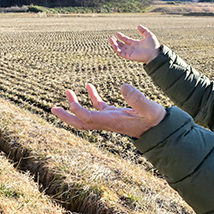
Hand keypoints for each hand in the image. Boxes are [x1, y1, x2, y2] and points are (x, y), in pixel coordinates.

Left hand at [51, 83, 165, 138]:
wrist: (161, 128)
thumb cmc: (155, 119)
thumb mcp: (149, 108)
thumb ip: (137, 98)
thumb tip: (123, 86)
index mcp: (112, 122)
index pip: (89, 119)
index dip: (78, 111)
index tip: (70, 102)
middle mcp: (107, 122)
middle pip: (81, 123)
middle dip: (66, 117)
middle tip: (53, 108)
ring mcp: (109, 118)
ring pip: (87, 114)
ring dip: (75, 104)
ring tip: (66, 91)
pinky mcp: (114, 113)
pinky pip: (98, 106)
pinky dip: (91, 97)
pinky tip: (88, 85)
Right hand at [110, 25, 159, 63]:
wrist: (155, 54)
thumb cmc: (154, 46)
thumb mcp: (149, 35)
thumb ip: (144, 30)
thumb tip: (138, 25)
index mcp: (136, 44)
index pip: (127, 40)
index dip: (122, 37)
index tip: (117, 33)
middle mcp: (132, 49)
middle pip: (122, 45)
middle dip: (116, 41)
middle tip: (111, 37)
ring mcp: (130, 53)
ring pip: (120, 49)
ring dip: (114, 44)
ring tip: (110, 39)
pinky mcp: (129, 56)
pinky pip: (120, 53)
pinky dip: (116, 48)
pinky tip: (113, 43)